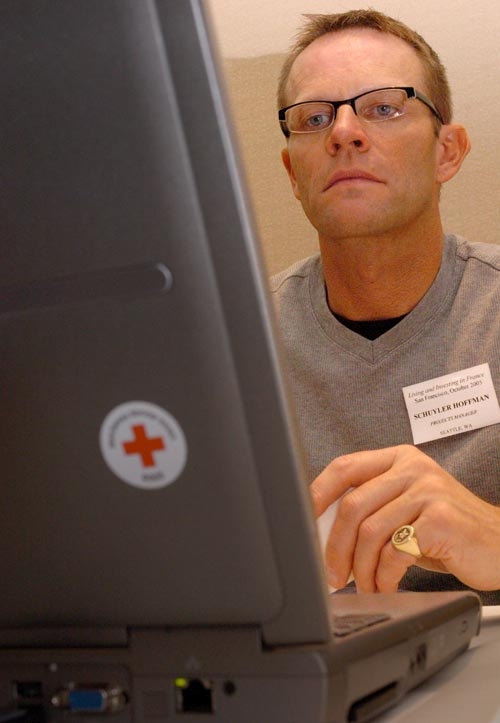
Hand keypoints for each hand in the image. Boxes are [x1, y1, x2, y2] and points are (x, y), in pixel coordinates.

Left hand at [310, 444, 499, 592]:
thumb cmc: (447, 529)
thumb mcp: (407, 507)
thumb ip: (372, 508)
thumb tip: (322, 533)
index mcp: (398, 459)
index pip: (344, 467)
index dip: (316, 493)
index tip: (300, 521)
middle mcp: (412, 468)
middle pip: (352, 505)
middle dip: (334, 545)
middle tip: (332, 573)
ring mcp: (428, 491)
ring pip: (370, 531)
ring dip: (360, 568)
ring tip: (364, 584)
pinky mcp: (441, 519)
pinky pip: (395, 551)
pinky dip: (384, 576)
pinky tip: (386, 586)